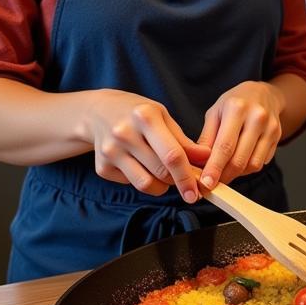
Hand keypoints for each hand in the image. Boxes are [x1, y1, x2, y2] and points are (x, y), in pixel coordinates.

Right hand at [84, 90, 209, 201]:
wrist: (98, 112)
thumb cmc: (138, 114)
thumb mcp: (163, 117)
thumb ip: (184, 141)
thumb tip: (207, 159)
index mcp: (145, 117)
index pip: (172, 155)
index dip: (187, 176)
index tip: (196, 192)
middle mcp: (124, 133)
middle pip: (160, 172)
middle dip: (178, 182)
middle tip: (186, 182)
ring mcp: (110, 152)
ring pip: (145, 184)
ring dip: (162, 186)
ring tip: (164, 174)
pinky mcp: (102, 167)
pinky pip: (131, 184)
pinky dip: (143, 180)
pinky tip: (141, 165)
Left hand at [196, 82, 284, 189]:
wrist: (263, 93)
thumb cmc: (234, 103)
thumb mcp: (215, 113)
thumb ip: (206, 138)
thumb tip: (199, 164)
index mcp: (237, 108)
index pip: (225, 146)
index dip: (215, 168)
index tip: (206, 184)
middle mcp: (257, 117)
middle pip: (240, 159)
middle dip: (224, 176)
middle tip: (212, 184)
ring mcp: (270, 128)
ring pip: (252, 164)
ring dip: (236, 174)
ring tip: (225, 170)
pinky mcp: (278, 137)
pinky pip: (261, 162)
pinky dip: (248, 168)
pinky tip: (239, 161)